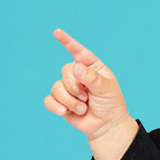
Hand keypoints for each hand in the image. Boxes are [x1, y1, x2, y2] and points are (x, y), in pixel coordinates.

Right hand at [44, 29, 135, 143]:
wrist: (106, 126)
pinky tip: (65, 112)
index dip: (67, 41)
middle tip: (88, 98)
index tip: (57, 32)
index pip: (78, 51)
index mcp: (91, 66)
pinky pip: (48, 100)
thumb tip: (75, 68)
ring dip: (70, 101)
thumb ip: (92, 78)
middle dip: (76, 87)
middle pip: (65, 71)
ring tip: (83, 108)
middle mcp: (77, 74)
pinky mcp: (59, 101)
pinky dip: (56, 107)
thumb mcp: (106, 89)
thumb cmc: (110, 105)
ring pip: (56, 87)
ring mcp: (67, 88)